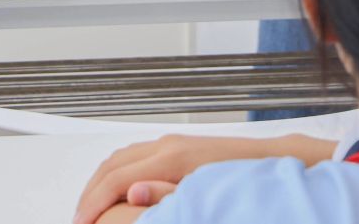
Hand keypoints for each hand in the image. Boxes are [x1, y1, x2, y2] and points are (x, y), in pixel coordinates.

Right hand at [73, 134, 335, 222]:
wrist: (279, 160)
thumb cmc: (247, 181)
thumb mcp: (207, 197)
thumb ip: (166, 197)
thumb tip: (132, 195)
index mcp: (170, 158)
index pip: (115, 179)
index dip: (92, 204)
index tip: (80, 223)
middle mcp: (167, 145)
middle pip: (111, 166)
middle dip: (89, 194)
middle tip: (79, 220)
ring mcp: (172, 144)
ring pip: (120, 158)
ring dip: (100, 183)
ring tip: (91, 209)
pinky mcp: (179, 148)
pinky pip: (134, 157)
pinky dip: (116, 175)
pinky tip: (117, 192)